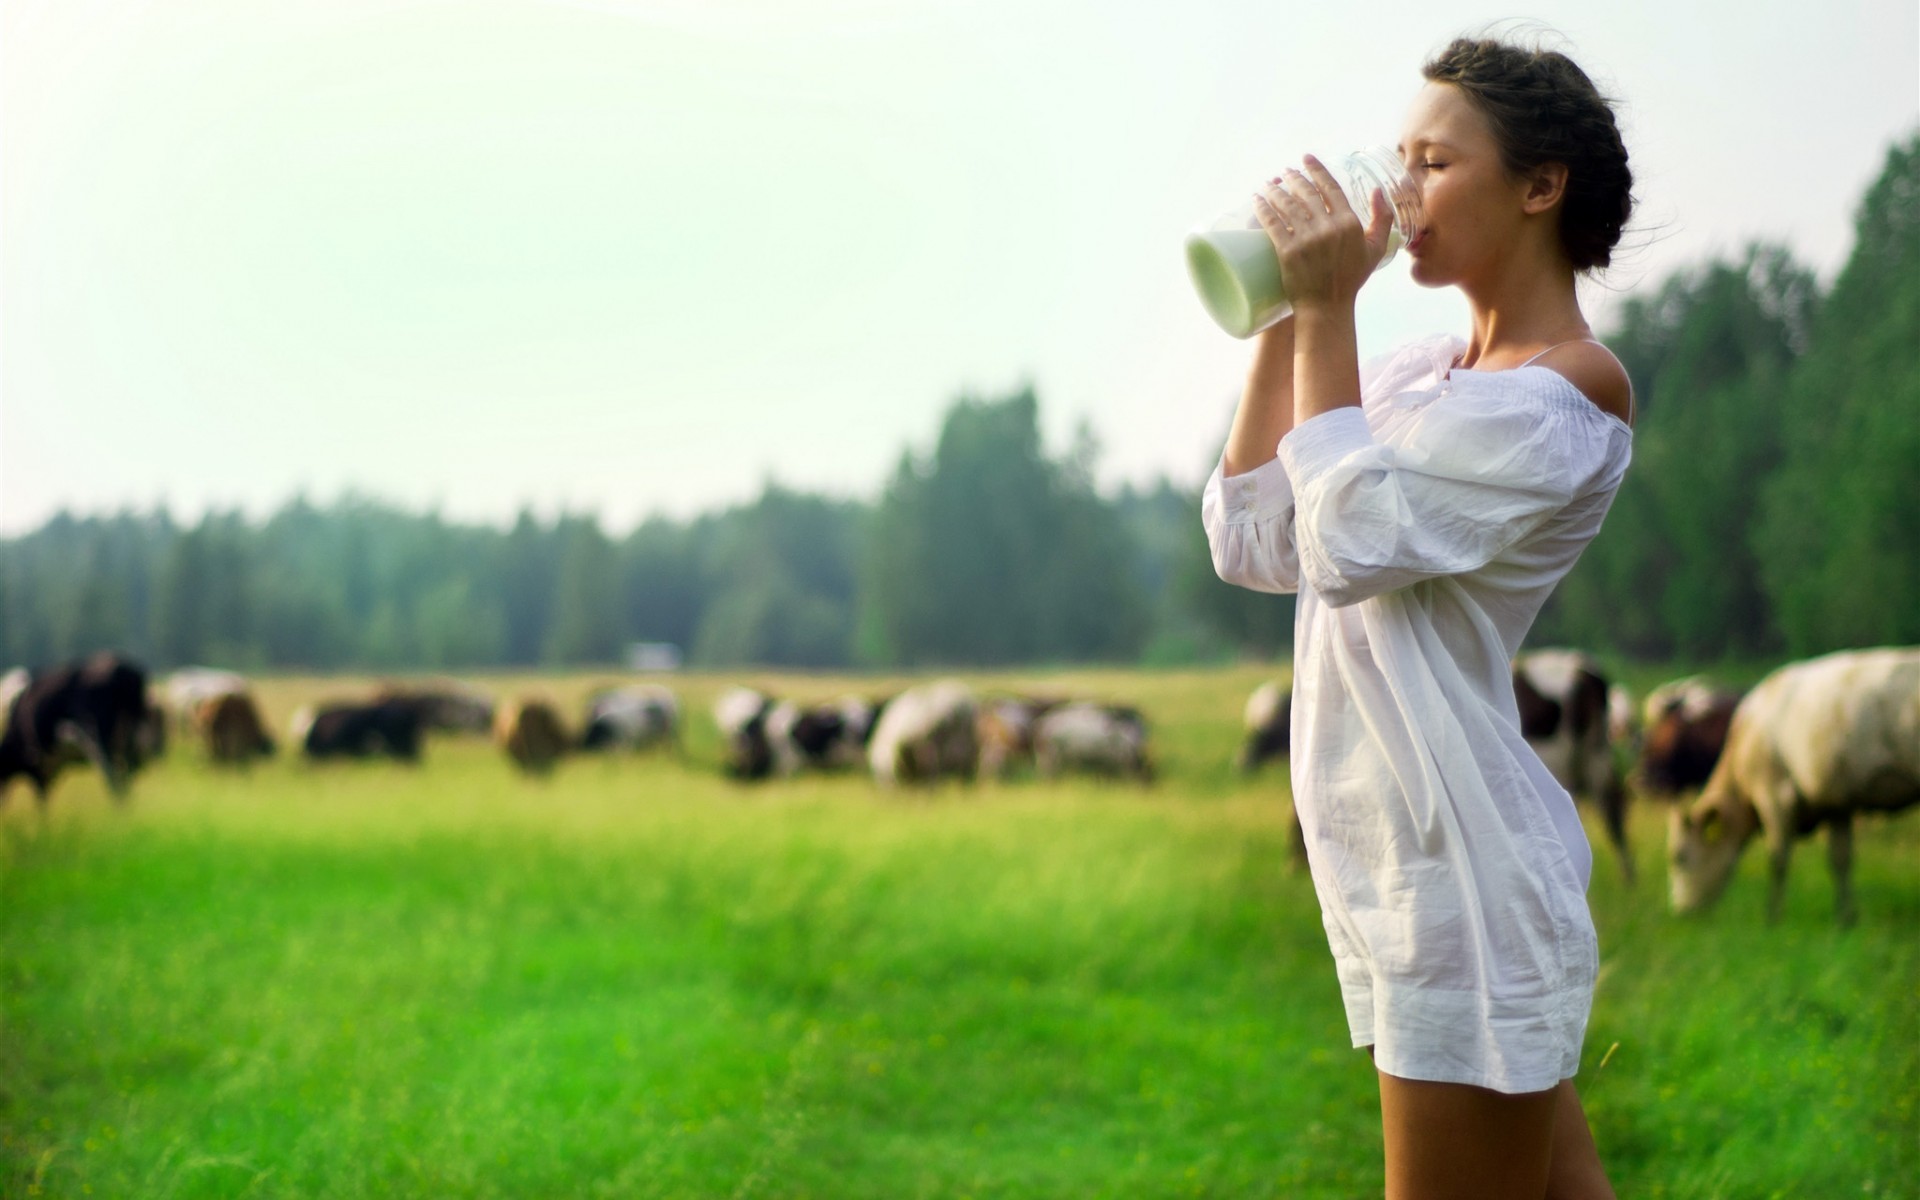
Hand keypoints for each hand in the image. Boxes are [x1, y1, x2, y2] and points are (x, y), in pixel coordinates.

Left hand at [1252, 155, 1393, 311]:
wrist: (1328, 307)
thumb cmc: (1351, 279)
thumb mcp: (1376, 248)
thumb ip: (1382, 218)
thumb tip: (1378, 190)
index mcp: (1348, 223)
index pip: (1330, 187)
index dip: (1316, 169)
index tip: (1306, 158)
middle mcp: (1328, 228)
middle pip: (1306, 193)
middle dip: (1293, 178)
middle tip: (1285, 172)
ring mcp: (1307, 239)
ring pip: (1287, 205)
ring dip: (1275, 190)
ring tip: (1268, 184)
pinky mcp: (1288, 252)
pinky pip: (1272, 224)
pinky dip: (1263, 208)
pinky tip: (1256, 199)